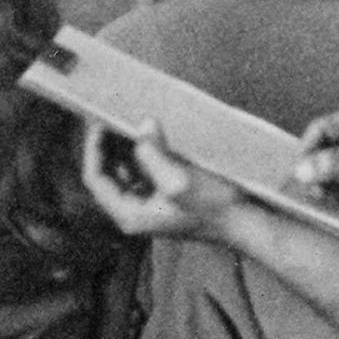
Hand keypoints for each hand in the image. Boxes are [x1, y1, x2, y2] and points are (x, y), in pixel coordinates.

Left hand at [81, 120, 243, 240]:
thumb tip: (143, 126)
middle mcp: (134, 213)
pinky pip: (142, 172)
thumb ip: (154, 154)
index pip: (96, 179)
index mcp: (130, 215)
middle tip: (111, 116)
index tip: (98, 122)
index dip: (93, 149)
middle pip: (107, 174)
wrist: (245, 222)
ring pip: (124, 171)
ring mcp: (149, 205)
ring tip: (127, 120)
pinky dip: (142, 153)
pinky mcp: (163, 197)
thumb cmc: (214, 207)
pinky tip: (149, 134)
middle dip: (107, 145)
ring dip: (124, 147)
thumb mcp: (178, 180)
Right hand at [296, 102, 338, 242]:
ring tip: (321, 199)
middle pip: (325, 148)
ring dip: (322, 185)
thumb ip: (330, 166)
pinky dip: (332, 196)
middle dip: (314, 169)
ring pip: (331, 169)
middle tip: (308, 190)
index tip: (297, 172)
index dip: (307, 149)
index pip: (322, 128)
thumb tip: (301, 169)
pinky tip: (333, 206)